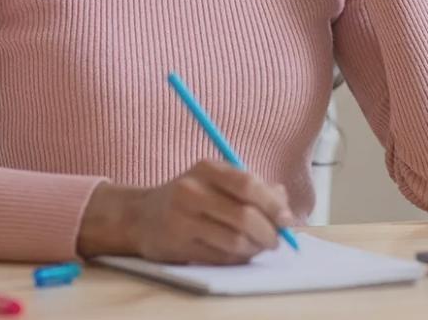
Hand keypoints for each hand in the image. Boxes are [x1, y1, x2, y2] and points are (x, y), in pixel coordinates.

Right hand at [77, 160, 294, 264]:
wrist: (139, 216)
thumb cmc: (190, 197)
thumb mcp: (217, 181)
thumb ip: (253, 187)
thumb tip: (285, 203)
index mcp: (207, 168)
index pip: (249, 185)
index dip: (273, 205)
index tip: (287, 220)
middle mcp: (192, 190)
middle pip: (245, 216)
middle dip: (269, 233)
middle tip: (276, 241)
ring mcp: (182, 218)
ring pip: (234, 240)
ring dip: (254, 249)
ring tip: (257, 247)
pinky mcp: (178, 245)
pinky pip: (220, 256)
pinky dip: (237, 258)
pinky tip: (238, 254)